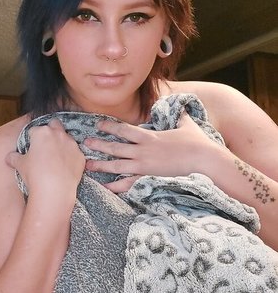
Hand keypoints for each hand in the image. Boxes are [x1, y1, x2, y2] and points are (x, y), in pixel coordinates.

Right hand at [6, 119, 85, 196]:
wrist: (55, 190)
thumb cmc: (35, 174)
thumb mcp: (20, 165)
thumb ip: (14, 157)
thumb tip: (9, 157)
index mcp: (41, 133)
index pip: (34, 129)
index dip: (31, 138)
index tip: (31, 146)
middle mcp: (58, 134)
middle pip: (54, 124)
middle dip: (50, 130)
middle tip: (45, 145)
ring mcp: (71, 144)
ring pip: (66, 138)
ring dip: (61, 143)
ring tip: (55, 158)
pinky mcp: (80, 155)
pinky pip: (75, 152)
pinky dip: (70, 157)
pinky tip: (64, 167)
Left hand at [84, 112, 220, 192]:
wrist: (206, 161)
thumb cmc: (199, 143)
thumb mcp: (187, 124)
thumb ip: (180, 115)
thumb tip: (181, 105)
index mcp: (150, 137)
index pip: (124, 130)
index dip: (109, 127)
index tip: (98, 125)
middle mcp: (144, 151)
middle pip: (116, 148)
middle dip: (99, 145)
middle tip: (85, 144)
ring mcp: (145, 166)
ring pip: (117, 166)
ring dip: (101, 165)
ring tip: (87, 166)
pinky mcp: (150, 179)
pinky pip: (129, 183)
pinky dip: (116, 186)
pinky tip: (105, 187)